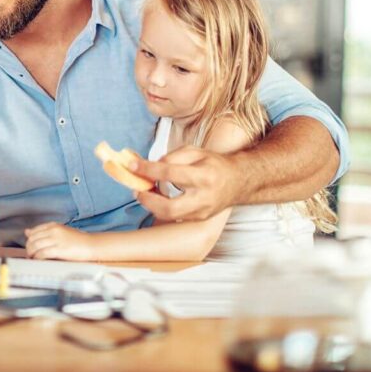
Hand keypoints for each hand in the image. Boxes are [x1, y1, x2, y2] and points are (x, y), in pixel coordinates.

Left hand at [24, 222, 94, 260]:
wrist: (92, 245)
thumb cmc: (78, 240)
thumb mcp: (60, 231)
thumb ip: (44, 231)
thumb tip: (27, 232)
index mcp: (54, 225)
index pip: (34, 231)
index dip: (29, 241)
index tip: (31, 247)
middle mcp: (53, 231)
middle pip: (32, 239)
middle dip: (29, 248)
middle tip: (31, 255)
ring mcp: (56, 240)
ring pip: (35, 246)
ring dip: (31, 254)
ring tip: (34, 258)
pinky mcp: (59, 249)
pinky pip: (42, 254)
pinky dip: (38, 258)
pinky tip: (39, 261)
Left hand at [130, 146, 247, 221]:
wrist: (238, 182)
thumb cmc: (214, 164)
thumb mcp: (195, 151)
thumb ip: (172, 157)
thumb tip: (151, 167)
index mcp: (203, 175)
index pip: (170, 173)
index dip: (148, 170)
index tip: (132, 165)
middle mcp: (203, 197)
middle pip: (169, 207)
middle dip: (147, 200)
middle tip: (136, 190)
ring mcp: (202, 212)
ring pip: (169, 215)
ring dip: (151, 205)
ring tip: (144, 192)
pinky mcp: (199, 219)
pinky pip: (175, 216)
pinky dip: (161, 208)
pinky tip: (156, 198)